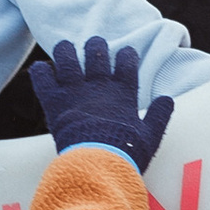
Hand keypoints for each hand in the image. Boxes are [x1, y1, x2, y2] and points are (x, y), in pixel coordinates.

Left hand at [29, 37, 169, 171]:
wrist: (98, 162)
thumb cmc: (126, 152)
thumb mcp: (150, 136)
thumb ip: (160, 116)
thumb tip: (168, 99)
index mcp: (122, 91)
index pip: (127, 62)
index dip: (126, 54)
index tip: (125, 53)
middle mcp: (98, 85)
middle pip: (96, 52)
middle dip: (95, 46)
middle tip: (94, 46)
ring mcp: (74, 90)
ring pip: (67, 57)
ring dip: (66, 51)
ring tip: (65, 48)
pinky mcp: (54, 101)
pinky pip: (42, 77)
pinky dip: (41, 71)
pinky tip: (42, 69)